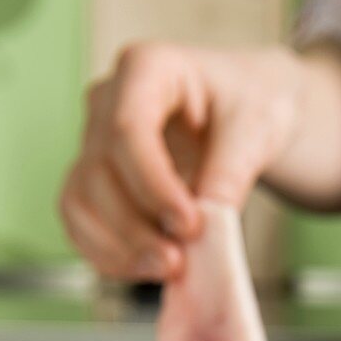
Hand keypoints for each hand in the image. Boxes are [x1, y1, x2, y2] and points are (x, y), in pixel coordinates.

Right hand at [59, 43, 306, 280]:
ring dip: (119, 247)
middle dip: (135, 227)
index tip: (189, 224)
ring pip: (81, 202)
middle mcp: (108, 103)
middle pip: (99, 171)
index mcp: (147, 69)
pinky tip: (146, 271)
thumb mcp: (259, 128)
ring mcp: (96, 144)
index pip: (127, 128)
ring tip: (167, 270)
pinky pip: (82, 224)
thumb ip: (232, 172)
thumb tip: (208, 224)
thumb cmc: (250, 105)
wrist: (245, 115)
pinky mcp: (97, 184)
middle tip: (178, 261)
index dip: (152, 184)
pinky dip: (109, 255)